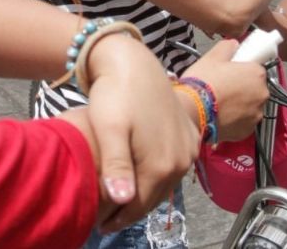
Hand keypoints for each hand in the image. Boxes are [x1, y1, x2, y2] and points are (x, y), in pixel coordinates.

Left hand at [83, 35, 198, 231]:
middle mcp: (181, 160)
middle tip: (106, 216)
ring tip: (119, 197)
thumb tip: (122, 200)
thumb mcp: (110, 129)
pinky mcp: (189, 136)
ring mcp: (188, 148)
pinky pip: (173, 166)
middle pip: (153, 198)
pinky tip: (139, 173)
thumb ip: (117, 166)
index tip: (98, 225)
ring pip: (164, 183)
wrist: (132, 61)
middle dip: (130, 210)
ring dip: (144, 193)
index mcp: (162, 164)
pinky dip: (156, 175)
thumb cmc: (115, 93)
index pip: (138, 207)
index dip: (117, 219)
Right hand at [179, 39, 267, 141]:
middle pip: (255, 89)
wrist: (192, 111)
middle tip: (223, 88)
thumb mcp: (212, 56)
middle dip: (242, 89)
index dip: (243, 71)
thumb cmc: (203, 82)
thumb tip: (233, 44)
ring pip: (250, 107)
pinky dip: (235, 120)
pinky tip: (220, 116)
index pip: (256, 69)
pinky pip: (243, 123)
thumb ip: (227, 47)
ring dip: (240, 105)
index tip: (232, 73)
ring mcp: (256, 114)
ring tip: (219, 104)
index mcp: (256, 73)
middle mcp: (261, 94)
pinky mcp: (247, 131)